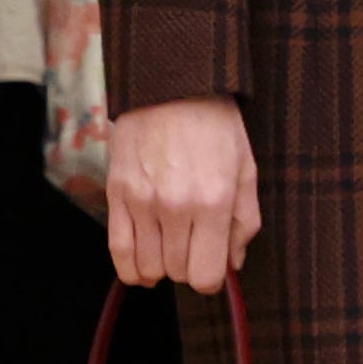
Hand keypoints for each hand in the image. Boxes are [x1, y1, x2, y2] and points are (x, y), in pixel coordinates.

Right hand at [107, 94, 261, 291]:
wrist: (171, 85)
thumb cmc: (215, 126)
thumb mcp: (246, 169)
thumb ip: (244, 222)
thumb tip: (233, 264)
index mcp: (213, 202)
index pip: (205, 277)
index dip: (211, 278)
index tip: (212, 263)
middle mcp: (175, 207)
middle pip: (177, 273)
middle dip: (188, 266)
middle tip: (193, 245)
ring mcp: (141, 201)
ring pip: (147, 267)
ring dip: (160, 266)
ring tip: (169, 248)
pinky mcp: (117, 193)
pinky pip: (118, 250)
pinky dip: (130, 267)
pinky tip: (142, 265)